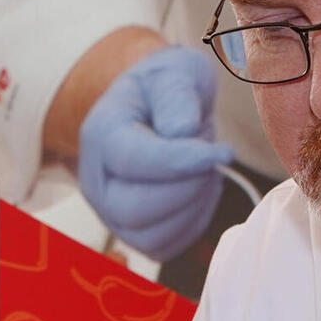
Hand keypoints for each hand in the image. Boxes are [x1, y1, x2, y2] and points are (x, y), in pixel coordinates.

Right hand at [78, 46, 233, 260]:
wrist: (160, 109)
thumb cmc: (168, 89)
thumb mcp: (175, 73)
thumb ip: (176, 96)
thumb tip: (182, 133)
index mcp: (100, 134)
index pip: (133, 161)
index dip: (182, 162)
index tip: (225, 152)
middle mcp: (95, 182)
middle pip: (134, 210)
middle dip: (188, 188)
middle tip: (212, 156)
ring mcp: (110, 214)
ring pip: (152, 236)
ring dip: (195, 205)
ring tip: (205, 168)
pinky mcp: (134, 235)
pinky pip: (166, 247)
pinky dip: (193, 222)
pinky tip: (200, 190)